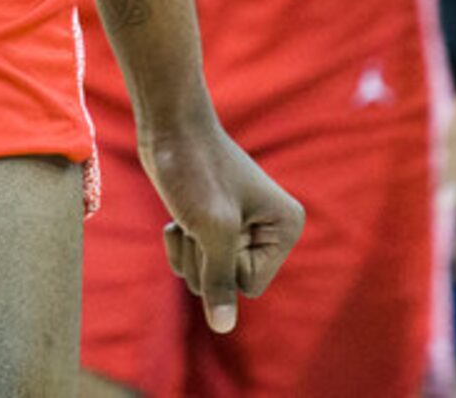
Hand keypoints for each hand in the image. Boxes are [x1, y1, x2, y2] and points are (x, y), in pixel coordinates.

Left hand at [139, 110, 305, 333]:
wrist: (170, 128)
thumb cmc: (196, 170)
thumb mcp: (211, 229)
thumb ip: (220, 280)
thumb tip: (222, 328)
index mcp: (286, 228)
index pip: (251, 285)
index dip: (224, 265)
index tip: (218, 228)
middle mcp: (270, 231)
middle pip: (229, 285)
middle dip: (202, 260)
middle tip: (197, 220)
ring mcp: (242, 230)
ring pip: (208, 276)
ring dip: (187, 253)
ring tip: (188, 215)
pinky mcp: (215, 227)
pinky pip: (195, 263)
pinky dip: (179, 245)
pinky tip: (177, 218)